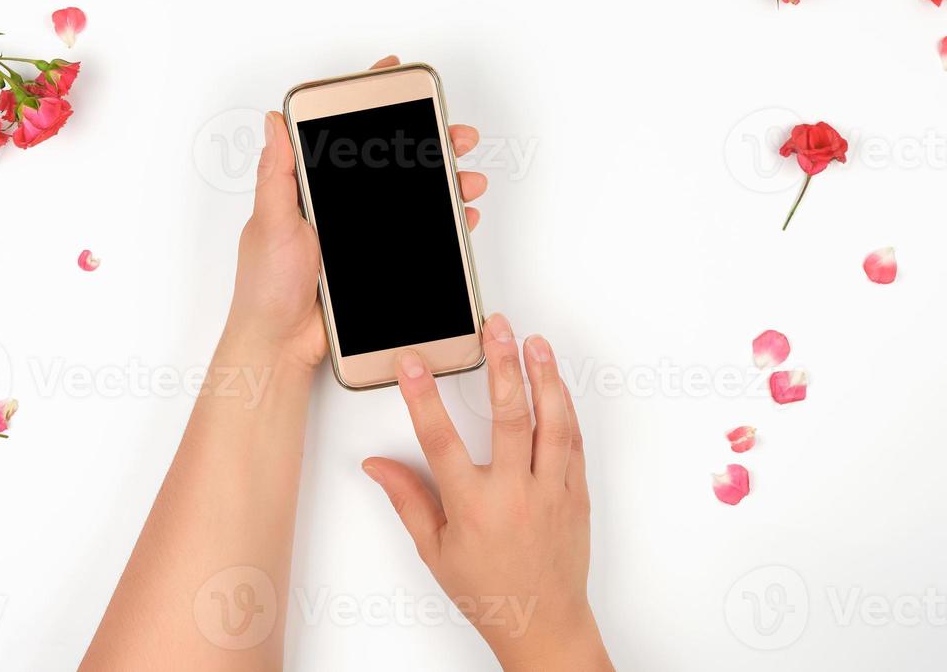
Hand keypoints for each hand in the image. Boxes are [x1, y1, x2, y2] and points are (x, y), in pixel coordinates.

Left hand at [223, 55, 488, 369]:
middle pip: (387, 163)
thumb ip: (277, 172)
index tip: (393, 77)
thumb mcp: (270, 221)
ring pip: (409, 196)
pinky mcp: (376, 260)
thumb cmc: (266, 288)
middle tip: (454, 136)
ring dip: (443, 182)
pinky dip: (441, 221)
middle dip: (425, 143)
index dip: (367, 103)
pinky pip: (416, 233)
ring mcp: (359, 233)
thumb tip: (275, 121)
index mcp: (308, 188)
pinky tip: (461, 213)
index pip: (341, 135)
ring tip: (467, 178)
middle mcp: (337, 206)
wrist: (281, 345)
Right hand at [362, 314, 612, 671]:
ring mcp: (551, 492)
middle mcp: (515, 495)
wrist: (543, 624)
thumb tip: (377, 466)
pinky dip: (566, 407)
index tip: (413, 364)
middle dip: (501, 365)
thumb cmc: (489, 590)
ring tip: (533, 342)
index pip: (440, 441)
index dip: (422, 397)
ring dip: (543, 377)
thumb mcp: (435, 549)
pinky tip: (557, 382)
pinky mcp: (576, 493)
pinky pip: (572, 441)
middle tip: (495, 329)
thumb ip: (407, 499)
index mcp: (473, 508)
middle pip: (509, 417)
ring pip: (552, 422)